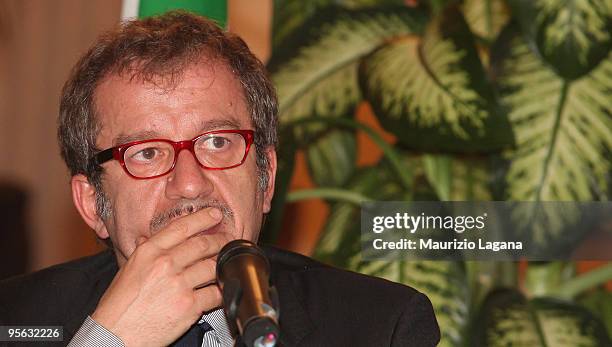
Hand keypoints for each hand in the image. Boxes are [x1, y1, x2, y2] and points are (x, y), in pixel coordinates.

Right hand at [91, 207, 229, 346]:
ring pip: (213, 267)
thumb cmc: (118, 306)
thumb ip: (143, 252)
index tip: (215, 214)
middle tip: (227, 240)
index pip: (182, 227)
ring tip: (226, 263)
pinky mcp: (189, 306)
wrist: (115, 336)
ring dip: (222, 265)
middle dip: (220, 240)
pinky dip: (221, 291)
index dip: (203, 218)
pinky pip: (215, 293)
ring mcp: (178, 285)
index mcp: (149, 252)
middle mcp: (164, 264)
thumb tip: (148, 237)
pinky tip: (220, 289)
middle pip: (203, 245)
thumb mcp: (127, 271)